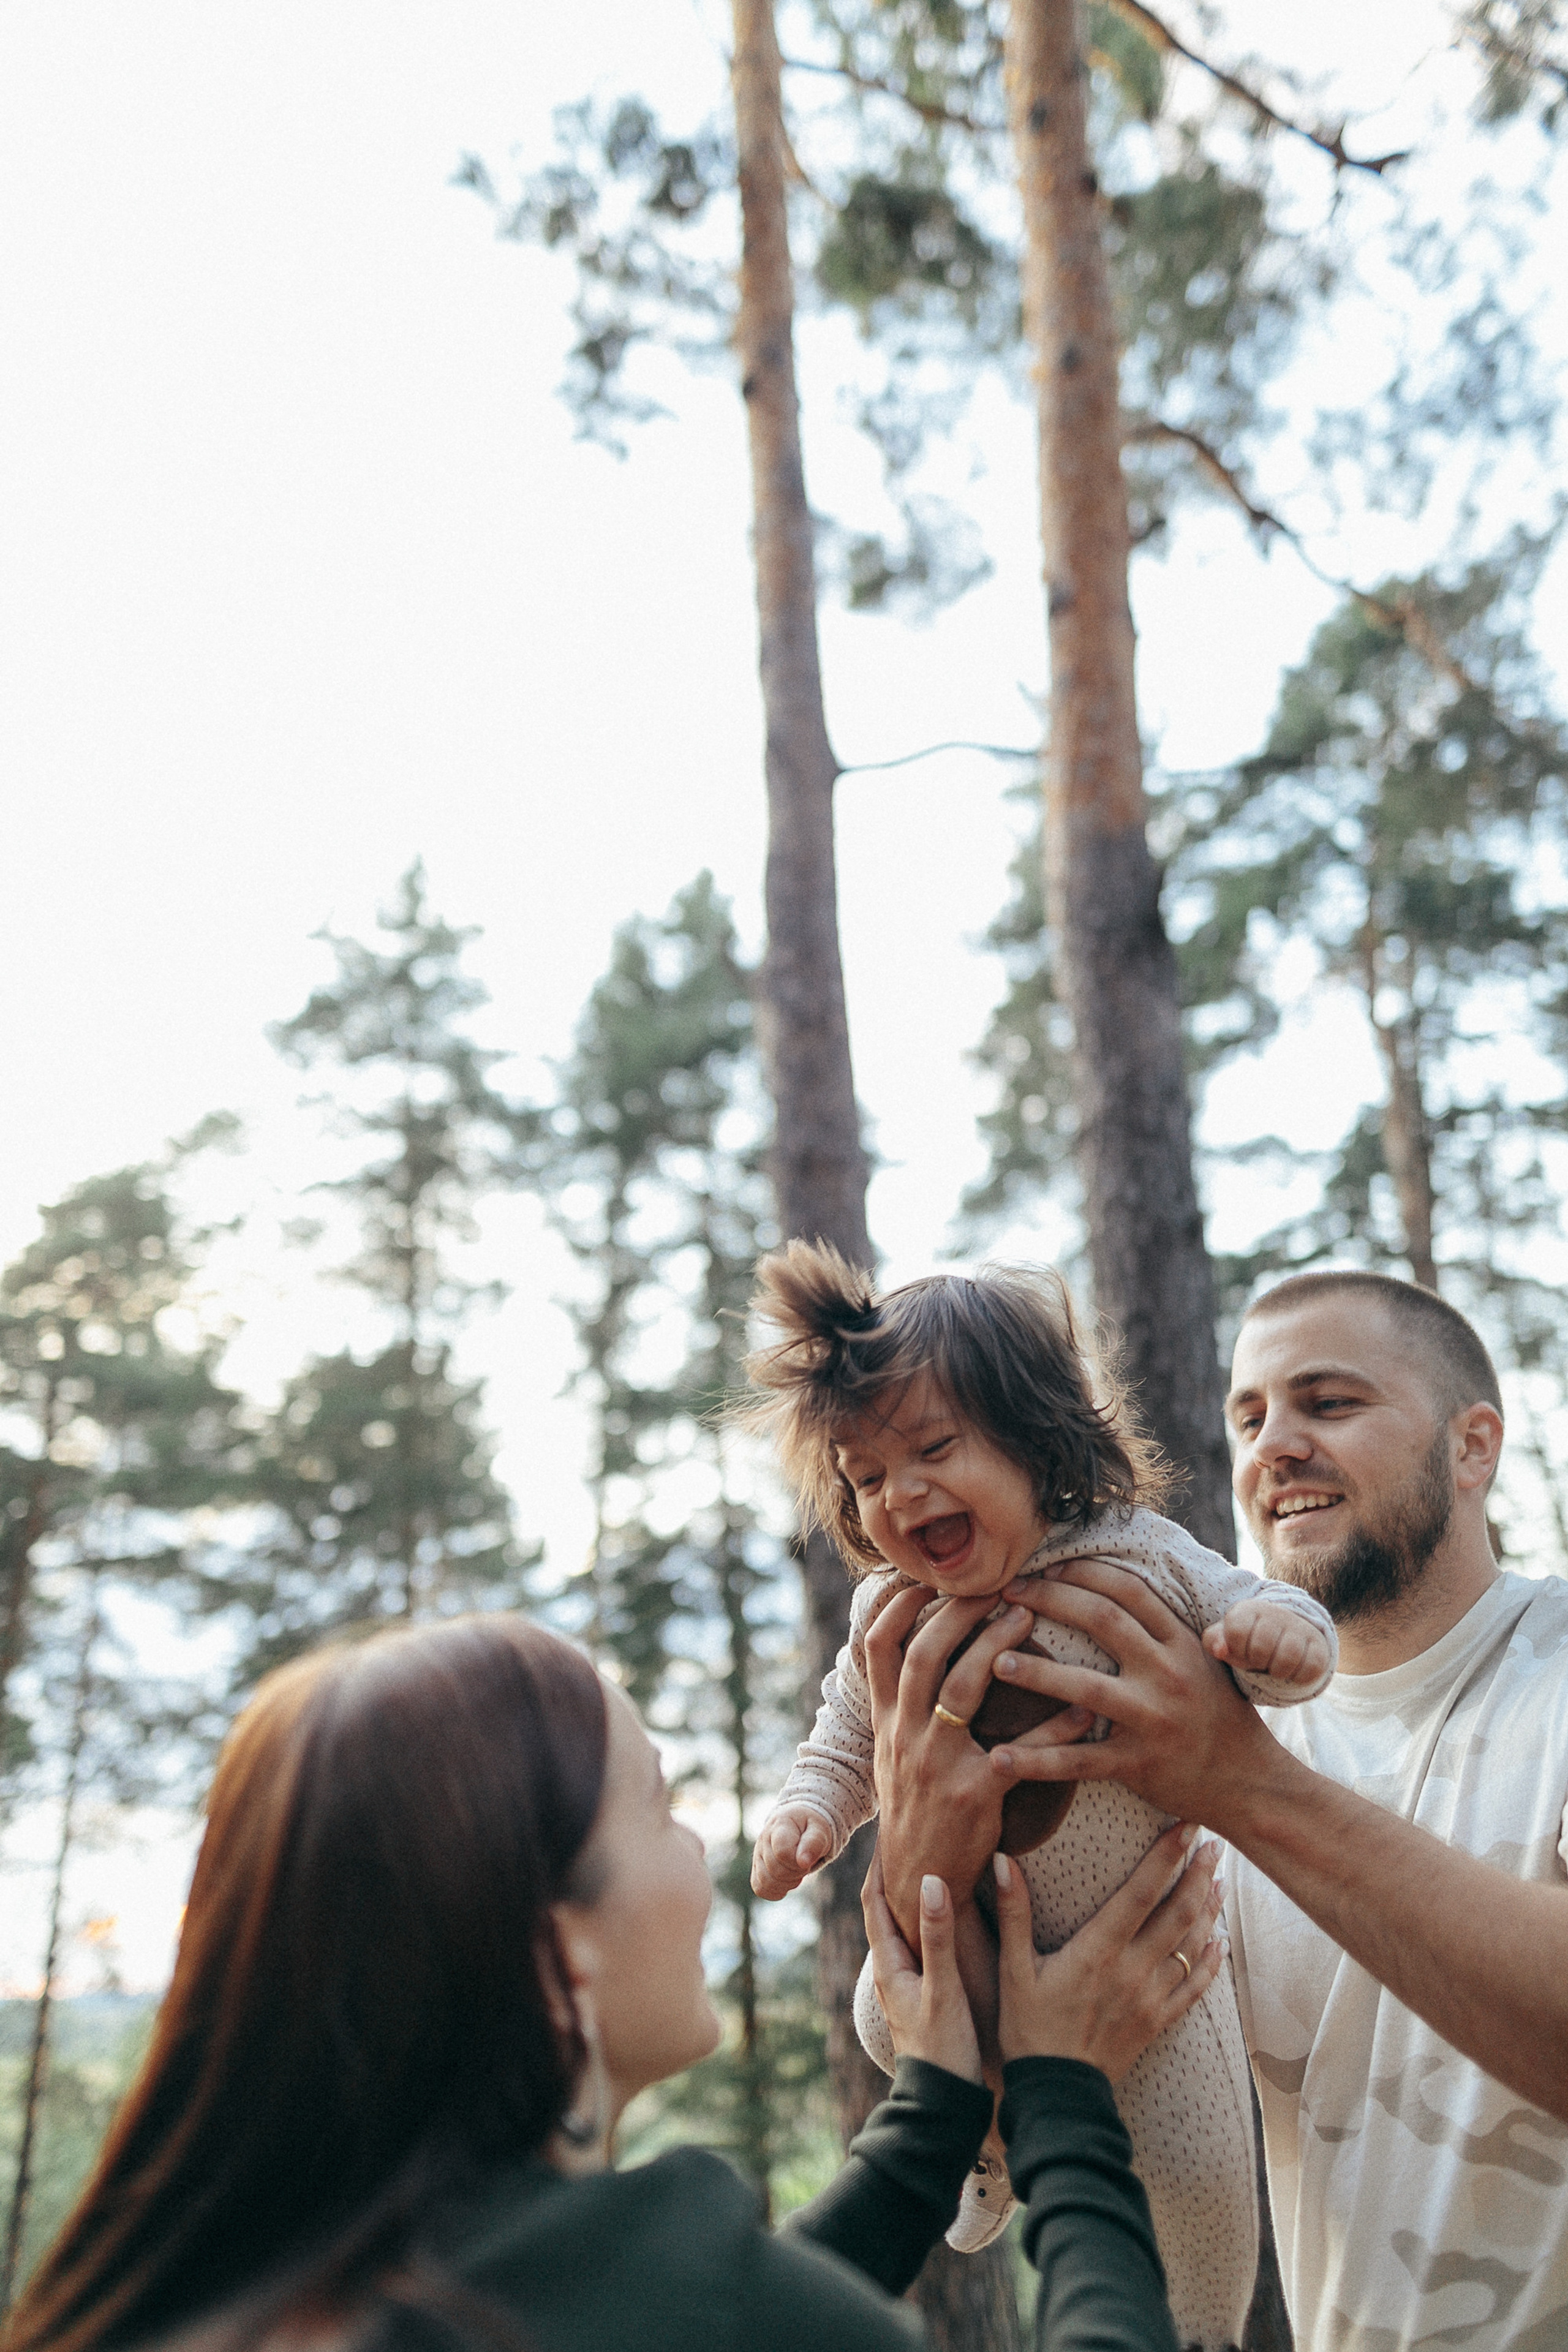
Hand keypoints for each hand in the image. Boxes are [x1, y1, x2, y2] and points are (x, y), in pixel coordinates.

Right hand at [751, 1805, 833, 1897]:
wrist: (800, 1824)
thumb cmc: (811, 1827)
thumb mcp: (819, 1829)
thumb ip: (814, 1843)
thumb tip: (803, 1862)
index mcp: (780, 1824)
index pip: (782, 1852)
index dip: (798, 1862)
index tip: (808, 1858)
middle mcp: (764, 1837)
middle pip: (775, 1869)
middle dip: (796, 1873)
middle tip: (805, 1864)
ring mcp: (757, 1853)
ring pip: (766, 1881)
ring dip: (787, 1884)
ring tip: (796, 1872)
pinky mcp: (756, 1867)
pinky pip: (760, 1888)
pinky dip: (775, 1891)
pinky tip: (787, 1882)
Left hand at [862, 1849, 983, 2086]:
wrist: (944, 2105)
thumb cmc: (944, 2049)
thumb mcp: (944, 1989)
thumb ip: (938, 1937)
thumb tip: (929, 1881)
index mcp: (889, 1965)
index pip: (874, 1900)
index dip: (878, 1864)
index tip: (887, 1828)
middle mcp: (890, 1970)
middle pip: (883, 1909)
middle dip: (889, 1872)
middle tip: (901, 1834)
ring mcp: (904, 1983)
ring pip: (899, 1926)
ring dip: (904, 1893)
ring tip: (919, 1861)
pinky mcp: (921, 1993)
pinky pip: (916, 1943)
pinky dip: (920, 1918)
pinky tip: (937, 1914)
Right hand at [866, 1582, 1093, 1942]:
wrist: (921, 1880)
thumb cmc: (919, 1807)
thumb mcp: (896, 1753)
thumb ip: (907, 1704)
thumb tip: (925, 1643)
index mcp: (886, 1722)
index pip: (878, 1647)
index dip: (899, 1604)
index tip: (928, 1574)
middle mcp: (905, 1736)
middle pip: (922, 1654)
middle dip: (956, 1611)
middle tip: (994, 1584)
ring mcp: (936, 1764)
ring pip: (960, 1687)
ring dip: (995, 1645)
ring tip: (1026, 1616)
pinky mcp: (974, 1795)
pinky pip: (1018, 1751)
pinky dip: (1054, 1729)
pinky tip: (1084, 1710)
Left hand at [987, 1559, 1274, 1834]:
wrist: (1249, 1784)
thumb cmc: (1219, 1716)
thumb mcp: (1203, 1661)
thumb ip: (1163, 1630)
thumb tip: (1114, 1588)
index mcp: (1182, 1643)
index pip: (1128, 1591)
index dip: (1082, 1572)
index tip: (1045, 1567)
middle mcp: (1168, 1674)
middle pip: (1102, 1621)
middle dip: (1049, 1599)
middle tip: (1006, 1594)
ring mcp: (1152, 1720)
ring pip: (1083, 1688)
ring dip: (1035, 1673)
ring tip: (995, 1661)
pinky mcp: (1137, 1764)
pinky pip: (1078, 1761)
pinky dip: (1036, 1760)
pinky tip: (997, 1757)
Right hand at [994, 1823, 1225, 2081]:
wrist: (1057, 2097)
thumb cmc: (1029, 2030)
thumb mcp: (1013, 1969)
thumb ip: (1013, 1912)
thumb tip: (1004, 1860)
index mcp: (1098, 1951)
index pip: (1140, 1893)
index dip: (1165, 1857)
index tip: (1185, 1826)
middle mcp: (1132, 1971)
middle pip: (1177, 1913)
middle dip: (1198, 1875)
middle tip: (1215, 1844)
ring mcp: (1150, 1998)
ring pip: (1190, 1946)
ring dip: (1208, 1911)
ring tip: (1220, 1880)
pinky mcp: (1157, 2022)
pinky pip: (1194, 1988)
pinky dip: (1210, 1962)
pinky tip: (1220, 1942)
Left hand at [1205, 1598, 1331, 1688]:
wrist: (1286, 1633)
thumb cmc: (1248, 1639)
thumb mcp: (1226, 1638)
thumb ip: (1214, 1641)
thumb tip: (1220, 1649)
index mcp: (1249, 1609)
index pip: (1236, 1631)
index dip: (1236, 1650)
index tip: (1241, 1649)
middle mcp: (1276, 1613)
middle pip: (1261, 1649)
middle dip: (1256, 1661)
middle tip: (1259, 1659)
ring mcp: (1300, 1628)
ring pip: (1286, 1659)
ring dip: (1277, 1671)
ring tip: (1274, 1665)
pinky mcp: (1319, 1646)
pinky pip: (1309, 1670)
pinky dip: (1297, 1677)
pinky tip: (1291, 1669)